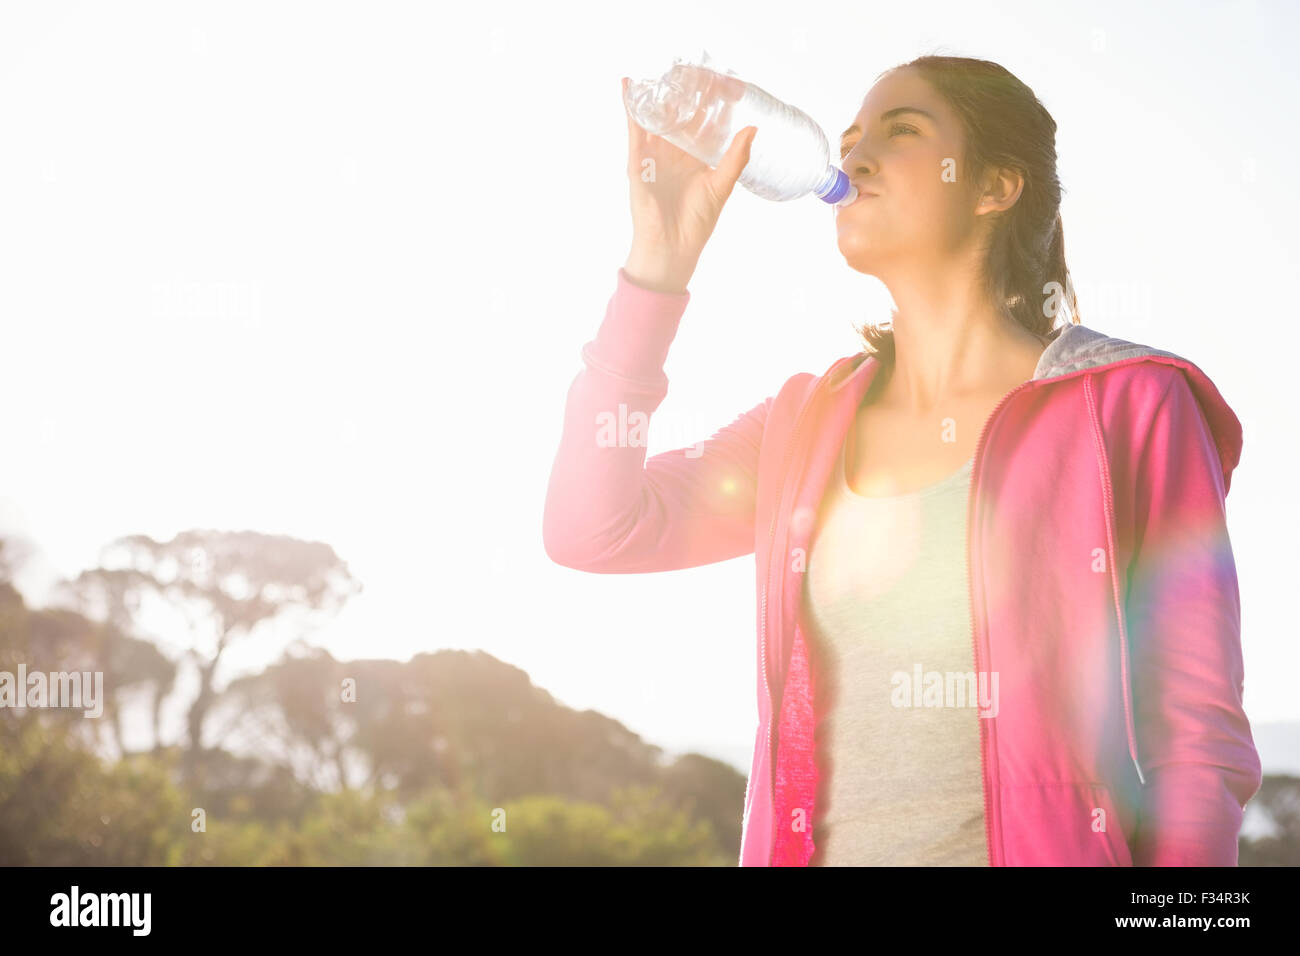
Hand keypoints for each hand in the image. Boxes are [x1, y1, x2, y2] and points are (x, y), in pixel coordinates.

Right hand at [622, 75, 755, 288]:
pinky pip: (634, 131)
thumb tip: (753, 128)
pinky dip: (630, 110)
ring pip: (655, 119)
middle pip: (678, 116)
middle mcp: (674, 154)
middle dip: (684, 94)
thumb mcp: (721, 186)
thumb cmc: (696, 223)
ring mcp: (654, 156)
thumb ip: (735, 158)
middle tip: (692, 67)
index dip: (710, 104)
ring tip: (663, 70)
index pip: (702, 123)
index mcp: (694, 159)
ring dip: (657, 95)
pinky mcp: (638, 163)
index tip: (722, 82)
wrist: (672, 247)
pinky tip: (629, 87)